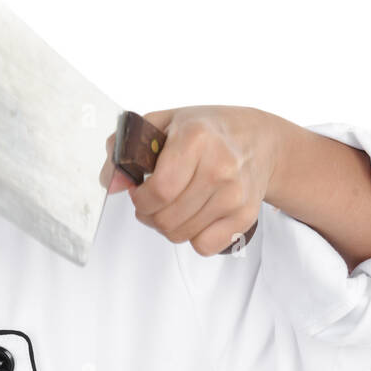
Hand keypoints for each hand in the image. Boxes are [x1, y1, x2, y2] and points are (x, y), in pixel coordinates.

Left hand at [99, 105, 282, 255]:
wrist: (259, 140)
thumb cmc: (207, 131)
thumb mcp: (164, 123)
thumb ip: (126, 149)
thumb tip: (111, 183)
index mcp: (197, 139)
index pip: (159, 190)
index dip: (140, 198)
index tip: (139, 191)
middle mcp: (221, 168)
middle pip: (166, 218)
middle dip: (148, 214)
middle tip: (153, 201)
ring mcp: (235, 195)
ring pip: (180, 235)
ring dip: (167, 225)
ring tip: (173, 205)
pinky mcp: (245, 216)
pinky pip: (204, 246)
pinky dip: (193, 237)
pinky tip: (195, 214)